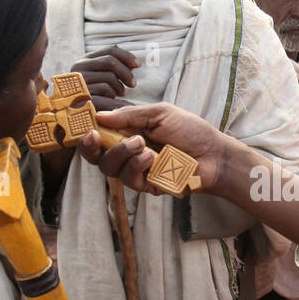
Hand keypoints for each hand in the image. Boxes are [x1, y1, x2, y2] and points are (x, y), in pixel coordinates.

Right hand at [70, 46, 139, 110]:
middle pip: (111, 62)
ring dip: (119, 88)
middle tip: (133, 84)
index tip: (138, 65)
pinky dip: (117, 100)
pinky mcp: (81, 99)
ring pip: (109, 78)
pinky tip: (118, 104)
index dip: (127, 56)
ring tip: (119, 95)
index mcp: (85, 60)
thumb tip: (133, 63)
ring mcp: (79, 82)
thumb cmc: (93, 94)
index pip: (110, 50)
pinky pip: (106, 95)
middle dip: (126, 73)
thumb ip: (115, 69)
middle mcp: (79, 68)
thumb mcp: (101, 77)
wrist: (75, 114)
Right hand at [82, 103, 229, 195]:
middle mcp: (128, 153)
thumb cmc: (190, 130)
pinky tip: (150, 158)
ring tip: (141, 143)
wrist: (214, 153)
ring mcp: (136, 171)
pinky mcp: (147, 186)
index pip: (99, 135)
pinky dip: (136, 166)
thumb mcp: (160, 113)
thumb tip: (100, 115)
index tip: (84, 125)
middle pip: (96, 156)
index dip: (86, 132)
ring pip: (110, 169)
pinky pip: (129, 179)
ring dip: (120, 154)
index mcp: (128, 133)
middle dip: (92, 147)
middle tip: (96, 136)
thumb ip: (130, 115)